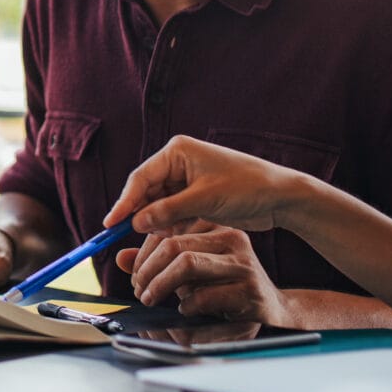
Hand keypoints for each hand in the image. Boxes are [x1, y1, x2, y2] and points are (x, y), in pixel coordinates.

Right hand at [104, 135, 314, 238]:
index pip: (141, 178)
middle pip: (146, 191)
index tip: (111, 223)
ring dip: (155, 222)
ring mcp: (187, 180)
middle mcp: (178, 163)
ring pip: (158, 205)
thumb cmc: (247, 188)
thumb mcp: (204, 200)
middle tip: (125, 237)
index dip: (124, 202)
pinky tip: (169, 237)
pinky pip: (172, 212)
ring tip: (155, 239)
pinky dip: (169, 225)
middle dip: (139, 214)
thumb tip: (135, 223)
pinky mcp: (195, 196)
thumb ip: (167, 211)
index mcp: (178, 152)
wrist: (281, 197)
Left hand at [116, 220, 291, 324]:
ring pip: (187, 264)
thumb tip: (120, 258)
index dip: (144, 255)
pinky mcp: (249, 291)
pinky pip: (204, 296)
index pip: (168, 231)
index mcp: (216, 228)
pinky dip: (186, 306)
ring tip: (152, 299)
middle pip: (174, 246)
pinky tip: (185, 311)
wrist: (271, 310)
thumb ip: (157, 263)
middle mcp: (231, 239)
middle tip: (139, 291)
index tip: (135, 276)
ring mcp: (243, 264)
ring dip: (160, 286)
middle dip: (147, 271)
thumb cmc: (225, 288)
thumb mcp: (189, 272)